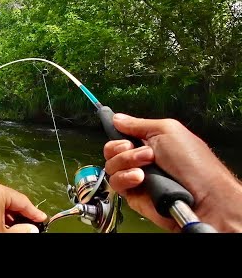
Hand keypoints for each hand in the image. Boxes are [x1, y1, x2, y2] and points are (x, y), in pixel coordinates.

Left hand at [0, 179, 46, 232]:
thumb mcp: (6, 235)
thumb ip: (23, 230)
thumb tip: (32, 229)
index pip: (20, 200)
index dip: (34, 212)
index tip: (43, 219)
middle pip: (9, 201)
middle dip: (20, 214)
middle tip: (32, 226)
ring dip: (9, 217)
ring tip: (19, 229)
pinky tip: (3, 228)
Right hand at [103, 113, 241, 231]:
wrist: (203, 196)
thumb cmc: (193, 162)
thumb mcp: (167, 130)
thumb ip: (138, 124)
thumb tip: (117, 118)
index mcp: (148, 142)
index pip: (121, 134)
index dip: (116, 131)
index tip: (115, 128)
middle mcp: (139, 159)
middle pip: (111, 149)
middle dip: (121, 147)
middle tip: (139, 149)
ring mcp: (134, 177)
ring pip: (111, 166)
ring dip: (126, 161)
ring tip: (147, 164)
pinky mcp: (132, 195)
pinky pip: (115, 183)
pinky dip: (125, 177)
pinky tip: (139, 178)